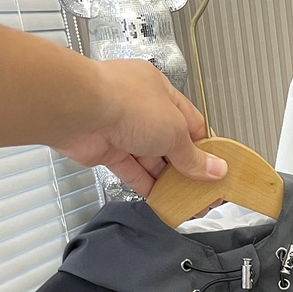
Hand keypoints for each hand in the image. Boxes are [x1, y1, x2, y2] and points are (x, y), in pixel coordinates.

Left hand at [55, 59, 226, 196]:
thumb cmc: (124, 102)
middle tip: (202, 188)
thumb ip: (193, 156)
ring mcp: (121, 129)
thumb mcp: (174, 130)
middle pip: (170, 142)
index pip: (190, 122)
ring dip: (167, 180)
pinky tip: (160, 199)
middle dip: (186, 167)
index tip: (215, 168)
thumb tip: (214, 169)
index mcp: (160, 91)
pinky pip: (131, 171)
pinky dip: (146, 186)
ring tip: (185, 198)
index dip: (204, 147)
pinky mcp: (106, 149)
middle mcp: (140, 108)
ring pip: (151, 159)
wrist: (78, 110)